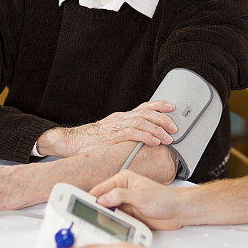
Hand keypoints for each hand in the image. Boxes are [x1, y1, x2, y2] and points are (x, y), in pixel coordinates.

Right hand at [37, 100, 177, 156]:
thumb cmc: (92, 139)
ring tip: (168, 138)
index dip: (159, 105)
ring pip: (142, 122)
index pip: (144, 106)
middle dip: (163, 119)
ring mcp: (116, 126)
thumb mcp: (112, 131)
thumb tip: (144, 137)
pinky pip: (132, 133)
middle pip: (146, 113)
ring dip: (158, 130)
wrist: (72, 141)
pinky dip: (146, 136)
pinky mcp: (112, 136)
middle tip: (175, 128)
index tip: (172, 107)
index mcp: (122, 116)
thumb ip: (126, 131)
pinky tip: (155, 142)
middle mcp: (121, 118)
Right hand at [89, 170, 184, 229]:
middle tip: (85, 218)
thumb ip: (120, 196)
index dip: (90, 197)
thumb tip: (102, 199)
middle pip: (101, 200)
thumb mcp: (140, 196)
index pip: (101, 188)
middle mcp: (122, 191)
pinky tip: (106, 228)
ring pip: (106, 211)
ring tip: (94, 224)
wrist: (178, 212)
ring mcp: (125, 204)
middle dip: (94, 209)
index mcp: (123, 179)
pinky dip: (110, 224)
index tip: (80, 205)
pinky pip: (114, 220)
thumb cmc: (165, 199)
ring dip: (102, 218)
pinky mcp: (128, 215)